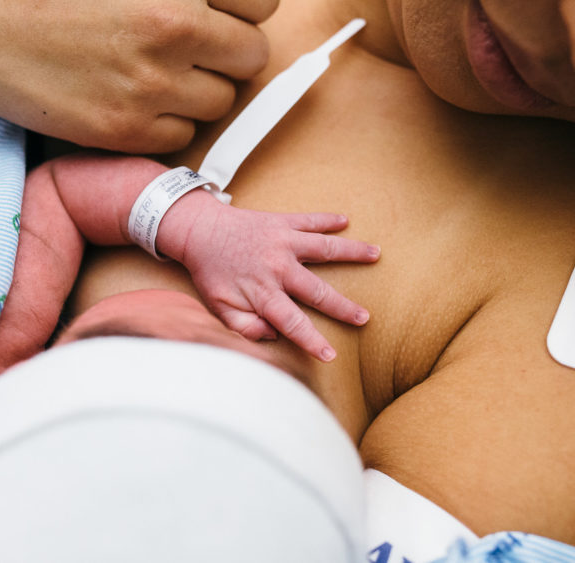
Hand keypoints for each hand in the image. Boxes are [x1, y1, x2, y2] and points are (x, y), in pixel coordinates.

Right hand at [0, 0, 279, 150]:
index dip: (245, 6)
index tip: (220, 12)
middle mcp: (173, 23)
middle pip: (252, 55)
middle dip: (226, 52)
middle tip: (186, 46)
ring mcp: (149, 81)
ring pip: (221, 101)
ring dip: (197, 90)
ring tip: (151, 71)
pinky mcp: (123, 129)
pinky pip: (182, 135)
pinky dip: (165, 122)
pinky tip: (129, 97)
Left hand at [163, 197, 378, 361]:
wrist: (198, 231)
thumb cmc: (210, 272)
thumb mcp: (218, 307)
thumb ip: (244, 326)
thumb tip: (272, 336)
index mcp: (262, 292)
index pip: (292, 323)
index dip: (312, 341)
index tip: (331, 355)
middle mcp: (278, 267)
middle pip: (318, 291)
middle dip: (343, 307)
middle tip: (365, 317)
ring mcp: (282, 241)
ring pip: (325, 248)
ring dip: (352, 252)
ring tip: (376, 254)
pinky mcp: (281, 222)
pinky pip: (310, 220)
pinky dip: (328, 219)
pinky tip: (346, 220)